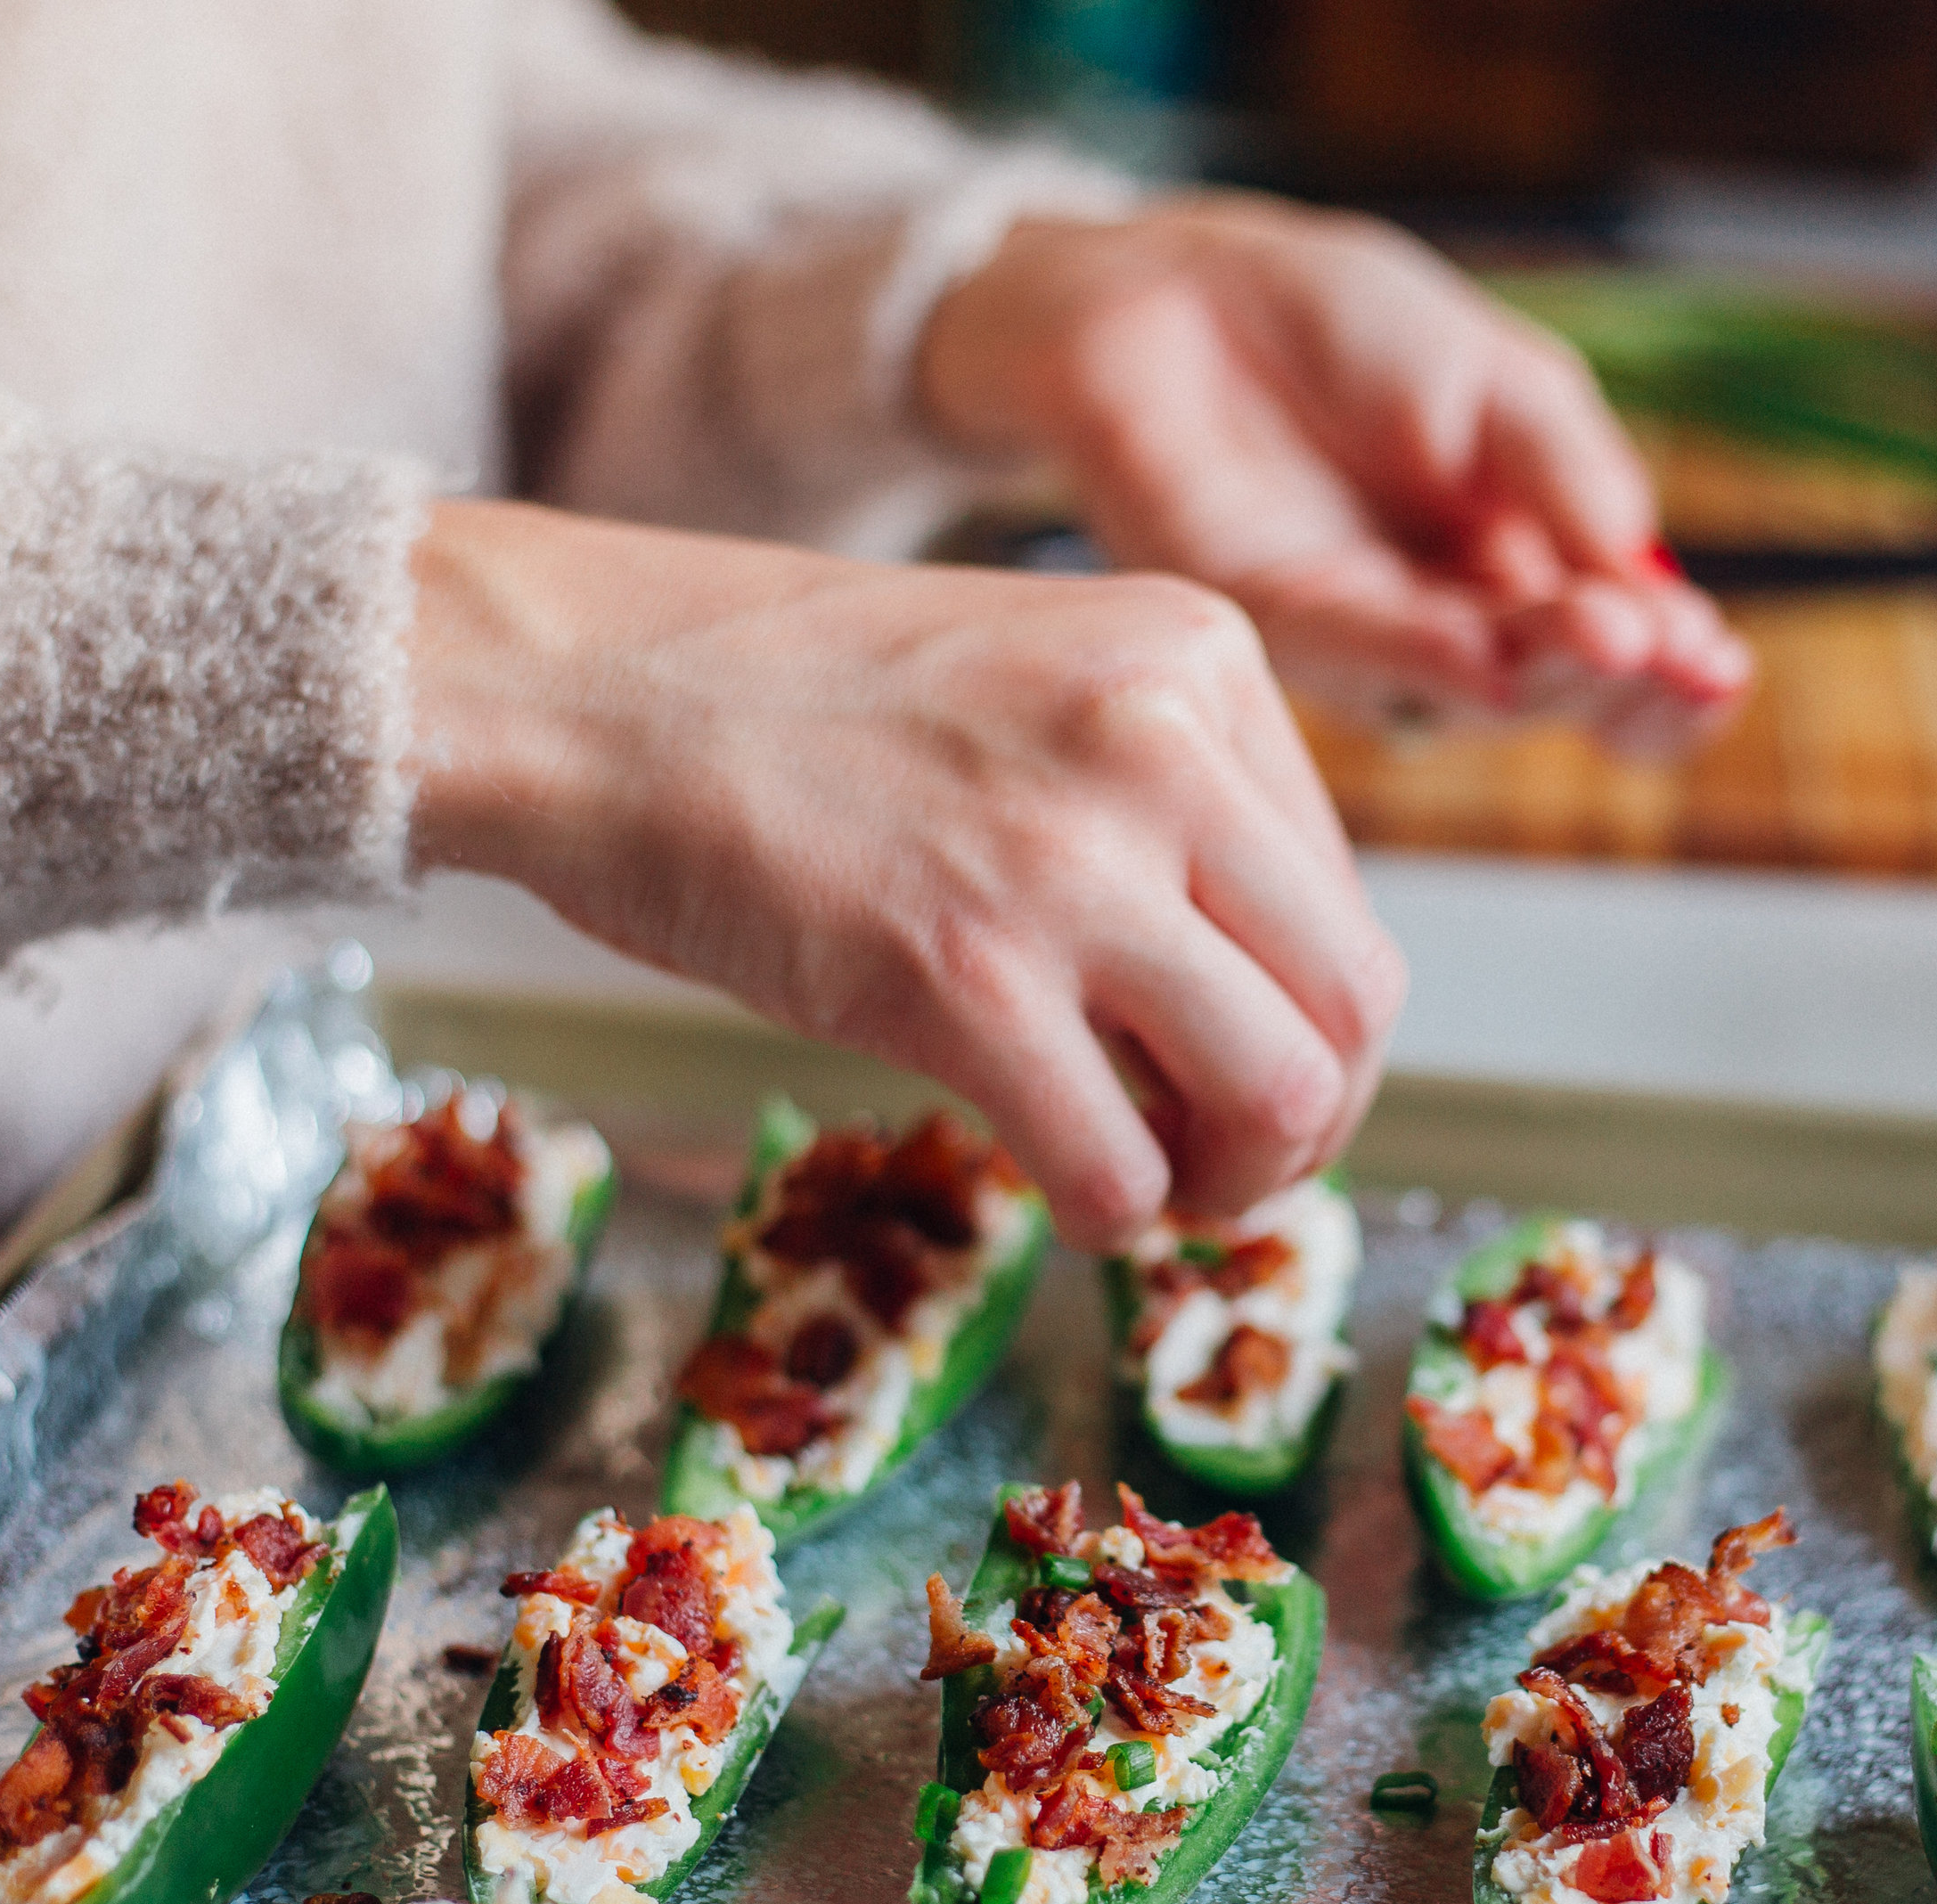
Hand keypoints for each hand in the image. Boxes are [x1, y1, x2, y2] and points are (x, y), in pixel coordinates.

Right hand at [402, 499, 1404, 1245]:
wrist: (580, 682)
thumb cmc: (779, 701)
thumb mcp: (1034, 677)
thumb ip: (1163, 796)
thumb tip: (1258, 990)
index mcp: (1201, 657)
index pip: (1343, 898)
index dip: (1309, 1024)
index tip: (1233, 1071)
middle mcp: (1165, 745)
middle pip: (1355, 1003)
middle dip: (1312, 1124)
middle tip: (1225, 1164)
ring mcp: (1069, 860)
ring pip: (1282, 1092)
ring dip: (1233, 1184)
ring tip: (1154, 1185)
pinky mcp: (960, 975)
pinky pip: (1120, 1165)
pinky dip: (1110, 1213)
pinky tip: (1059, 1191)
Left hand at [919, 196, 1750, 756]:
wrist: (1191, 291)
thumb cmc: (1348, 330)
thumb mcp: (1502, 382)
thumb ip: (1570, 471)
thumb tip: (1646, 575)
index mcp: (1526, 567)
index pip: (1621, 650)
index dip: (1674, 667)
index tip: (1718, 663)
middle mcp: (1455, 623)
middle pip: (1559, 687)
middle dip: (1627, 676)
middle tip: (1673, 650)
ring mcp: (1367, 635)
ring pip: (1473, 688)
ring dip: (1550, 671)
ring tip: (1614, 637)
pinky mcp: (1276, 618)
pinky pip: (1360, 653)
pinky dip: (1428, 656)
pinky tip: (1489, 650)